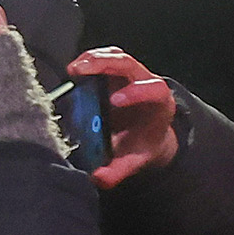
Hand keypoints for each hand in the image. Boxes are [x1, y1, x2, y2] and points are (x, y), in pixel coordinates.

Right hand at [71, 46, 178, 185]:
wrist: (147, 134)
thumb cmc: (142, 144)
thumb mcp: (135, 160)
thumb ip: (118, 171)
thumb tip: (98, 178)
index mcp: (159, 103)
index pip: (154, 89)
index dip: (136, 92)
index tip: (115, 101)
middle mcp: (146, 82)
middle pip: (130, 64)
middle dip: (106, 64)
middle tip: (82, 71)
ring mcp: (131, 74)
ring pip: (116, 56)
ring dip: (95, 59)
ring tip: (74, 69)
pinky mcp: (116, 72)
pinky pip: (105, 58)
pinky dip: (90, 60)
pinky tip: (74, 70)